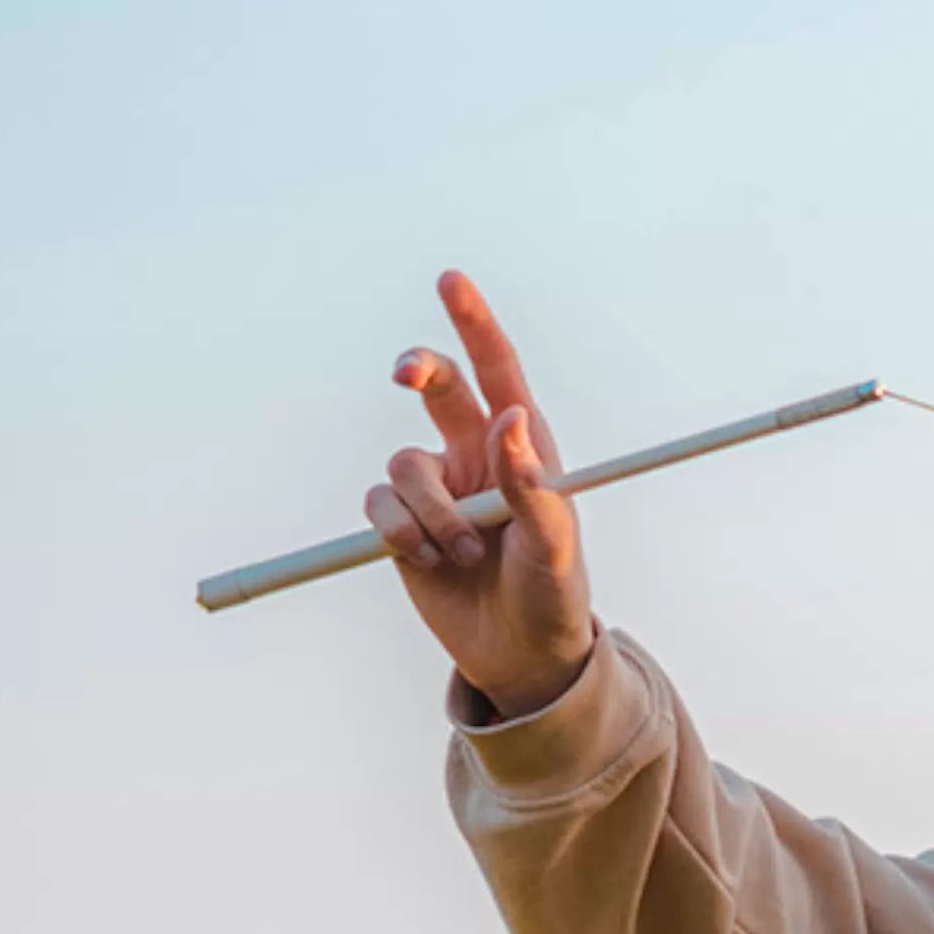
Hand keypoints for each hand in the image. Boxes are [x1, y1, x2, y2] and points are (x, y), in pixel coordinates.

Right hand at [363, 270, 594, 718]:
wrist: (519, 653)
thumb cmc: (552, 592)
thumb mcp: (553, 541)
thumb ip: (530, 481)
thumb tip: (511, 417)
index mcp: (525, 446)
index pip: (499, 370)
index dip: (473, 322)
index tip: (450, 280)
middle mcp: (476, 455)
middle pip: (437, 387)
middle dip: (420, 368)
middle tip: (406, 372)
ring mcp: (437, 487)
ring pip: (404, 462)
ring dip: (428, 507)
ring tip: (461, 551)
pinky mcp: (402, 524)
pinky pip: (380, 504)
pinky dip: (398, 529)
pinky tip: (426, 558)